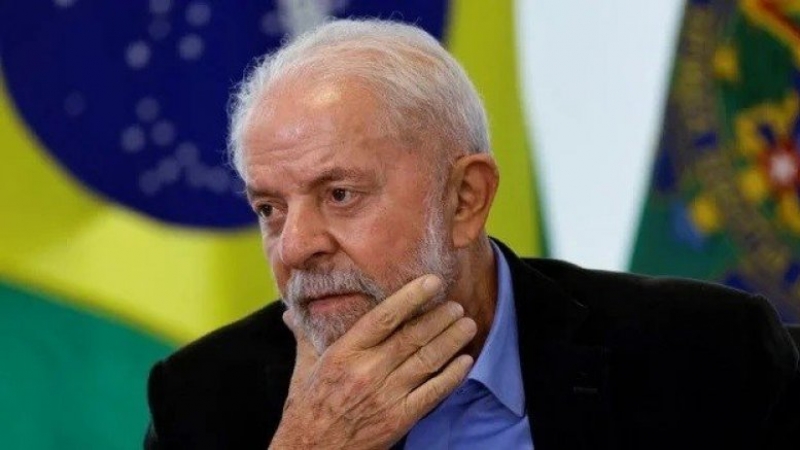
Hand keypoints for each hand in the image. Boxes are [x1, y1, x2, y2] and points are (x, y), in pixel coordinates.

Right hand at [269, 274, 476, 449]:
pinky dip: (452, 376)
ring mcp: (386, 396)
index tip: (432, 282)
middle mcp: (367, 371)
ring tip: (467, 325)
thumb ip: (305, 335)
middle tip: (457, 303)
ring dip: (451, 340)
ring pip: (427, 361)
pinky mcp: (399, 419)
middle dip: (440, 318)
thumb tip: (291, 311)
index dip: (411, 297)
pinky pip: (433, 393)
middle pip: (412, 337)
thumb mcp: (304, 367)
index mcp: (344, 353)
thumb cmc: (307, 408)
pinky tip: (465, 361)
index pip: (384, 317)